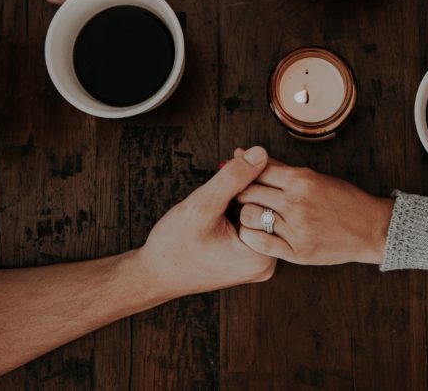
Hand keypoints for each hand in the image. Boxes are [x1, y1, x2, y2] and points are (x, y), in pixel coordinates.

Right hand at [134, 146, 276, 299]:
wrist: (155, 275)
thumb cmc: (174, 245)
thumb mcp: (203, 205)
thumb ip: (233, 178)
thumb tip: (261, 153)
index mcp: (262, 256)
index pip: (272, 201)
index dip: (254, 174)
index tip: (237, 157)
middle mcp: (266, 263)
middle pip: (268, 208)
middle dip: (249, 184)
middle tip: (230, 167)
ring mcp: (258, 262)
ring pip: (259, 214)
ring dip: (242, 195)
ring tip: (221, 189)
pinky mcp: (248, 259)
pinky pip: (250, 224)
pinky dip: (238, 208)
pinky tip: (221, 203)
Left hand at [235, 154, 394, 265]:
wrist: (369, 228)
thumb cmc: (342, 199)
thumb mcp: (313, 177)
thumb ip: (277, 167)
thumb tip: (243, 152)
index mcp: (301, 179)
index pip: (256, 171)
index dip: (241, 174)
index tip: (238, 179)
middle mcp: (297, 202)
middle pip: (248, 192)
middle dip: (239, 194)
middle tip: (239, 198)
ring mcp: (297, 228)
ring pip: (249, 217)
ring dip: (244, 215)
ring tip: (250, 216)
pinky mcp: (297, 251)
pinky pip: (259, 243)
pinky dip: (251, 237)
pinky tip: (256, 233)